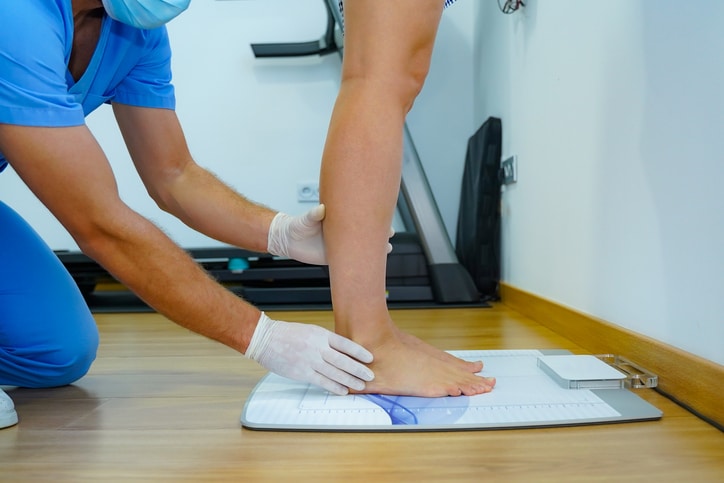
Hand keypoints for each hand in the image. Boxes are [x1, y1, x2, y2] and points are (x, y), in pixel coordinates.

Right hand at [245, 312, 373, 394]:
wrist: (266, 339)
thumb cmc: (287, 334)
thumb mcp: (310, 331)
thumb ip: (325, 341)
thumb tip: (341, 352)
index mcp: (321, 335)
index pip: (345, 344)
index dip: (359, 352)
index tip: (370, 358)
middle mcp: (318, 348)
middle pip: (343, 361)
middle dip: (358, 369)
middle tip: (370, 375)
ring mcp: (310, 361)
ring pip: (335, 373)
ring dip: (350, 381)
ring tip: (360, 385)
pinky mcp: (302, 373)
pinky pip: (322, 382)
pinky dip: (334, 387)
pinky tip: (343, 391)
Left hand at [267, 204, 393, 264]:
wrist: (289, 241)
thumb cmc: (298, 225)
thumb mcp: (306, 219)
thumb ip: (314, 214)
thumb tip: (321, 209)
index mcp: (338, 220)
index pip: (359, 217)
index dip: (372, 217)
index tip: (383, 216)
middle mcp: (343, 233)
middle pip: (365, 232)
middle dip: (379, 232)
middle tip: (390, 233)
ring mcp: (341, 246)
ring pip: (362, 247)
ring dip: (375, 249)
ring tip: (388, 249)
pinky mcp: (336, 258)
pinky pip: (352, 261)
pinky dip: (362, 263)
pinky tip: (372, 265)